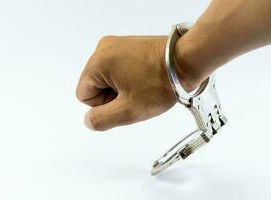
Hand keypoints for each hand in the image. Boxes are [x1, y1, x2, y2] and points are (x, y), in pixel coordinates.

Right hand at [76, 36, 194, 130]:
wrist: (186, 61)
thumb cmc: (160, 84)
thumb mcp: (128, 111)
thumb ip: (101, 120)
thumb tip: (89, 120)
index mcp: (97, 62)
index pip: (84, 96)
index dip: (105, 105)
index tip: (127, 99)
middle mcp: (102, 48)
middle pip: (95, 86)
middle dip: (113, 95)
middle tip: (137, 93)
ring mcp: (116, 44)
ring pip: (107, 78)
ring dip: (121, 87)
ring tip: (142, 85)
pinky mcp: (127, 44)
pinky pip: (117, 68)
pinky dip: (128, 77)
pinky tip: (144, 78)